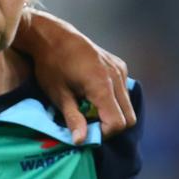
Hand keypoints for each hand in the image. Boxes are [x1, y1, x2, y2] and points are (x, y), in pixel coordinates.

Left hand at [31, 21, 136, 143]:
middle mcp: (116, 76)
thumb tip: (81, 142)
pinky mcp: (119, 65)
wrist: (51, 36)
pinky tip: (93, 95)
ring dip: (112, 113)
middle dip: (110, 126)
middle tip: (88, 124)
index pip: (118, 122)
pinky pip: (123, 90)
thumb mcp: (58, 95)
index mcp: (101, 85)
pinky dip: (113, 99)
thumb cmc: (50, 66)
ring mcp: (120, 69)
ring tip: (88, 109)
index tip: (86, 132)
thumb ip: (73, 119)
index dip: (104, 133)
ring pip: (128, 104)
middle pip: (129, 117)